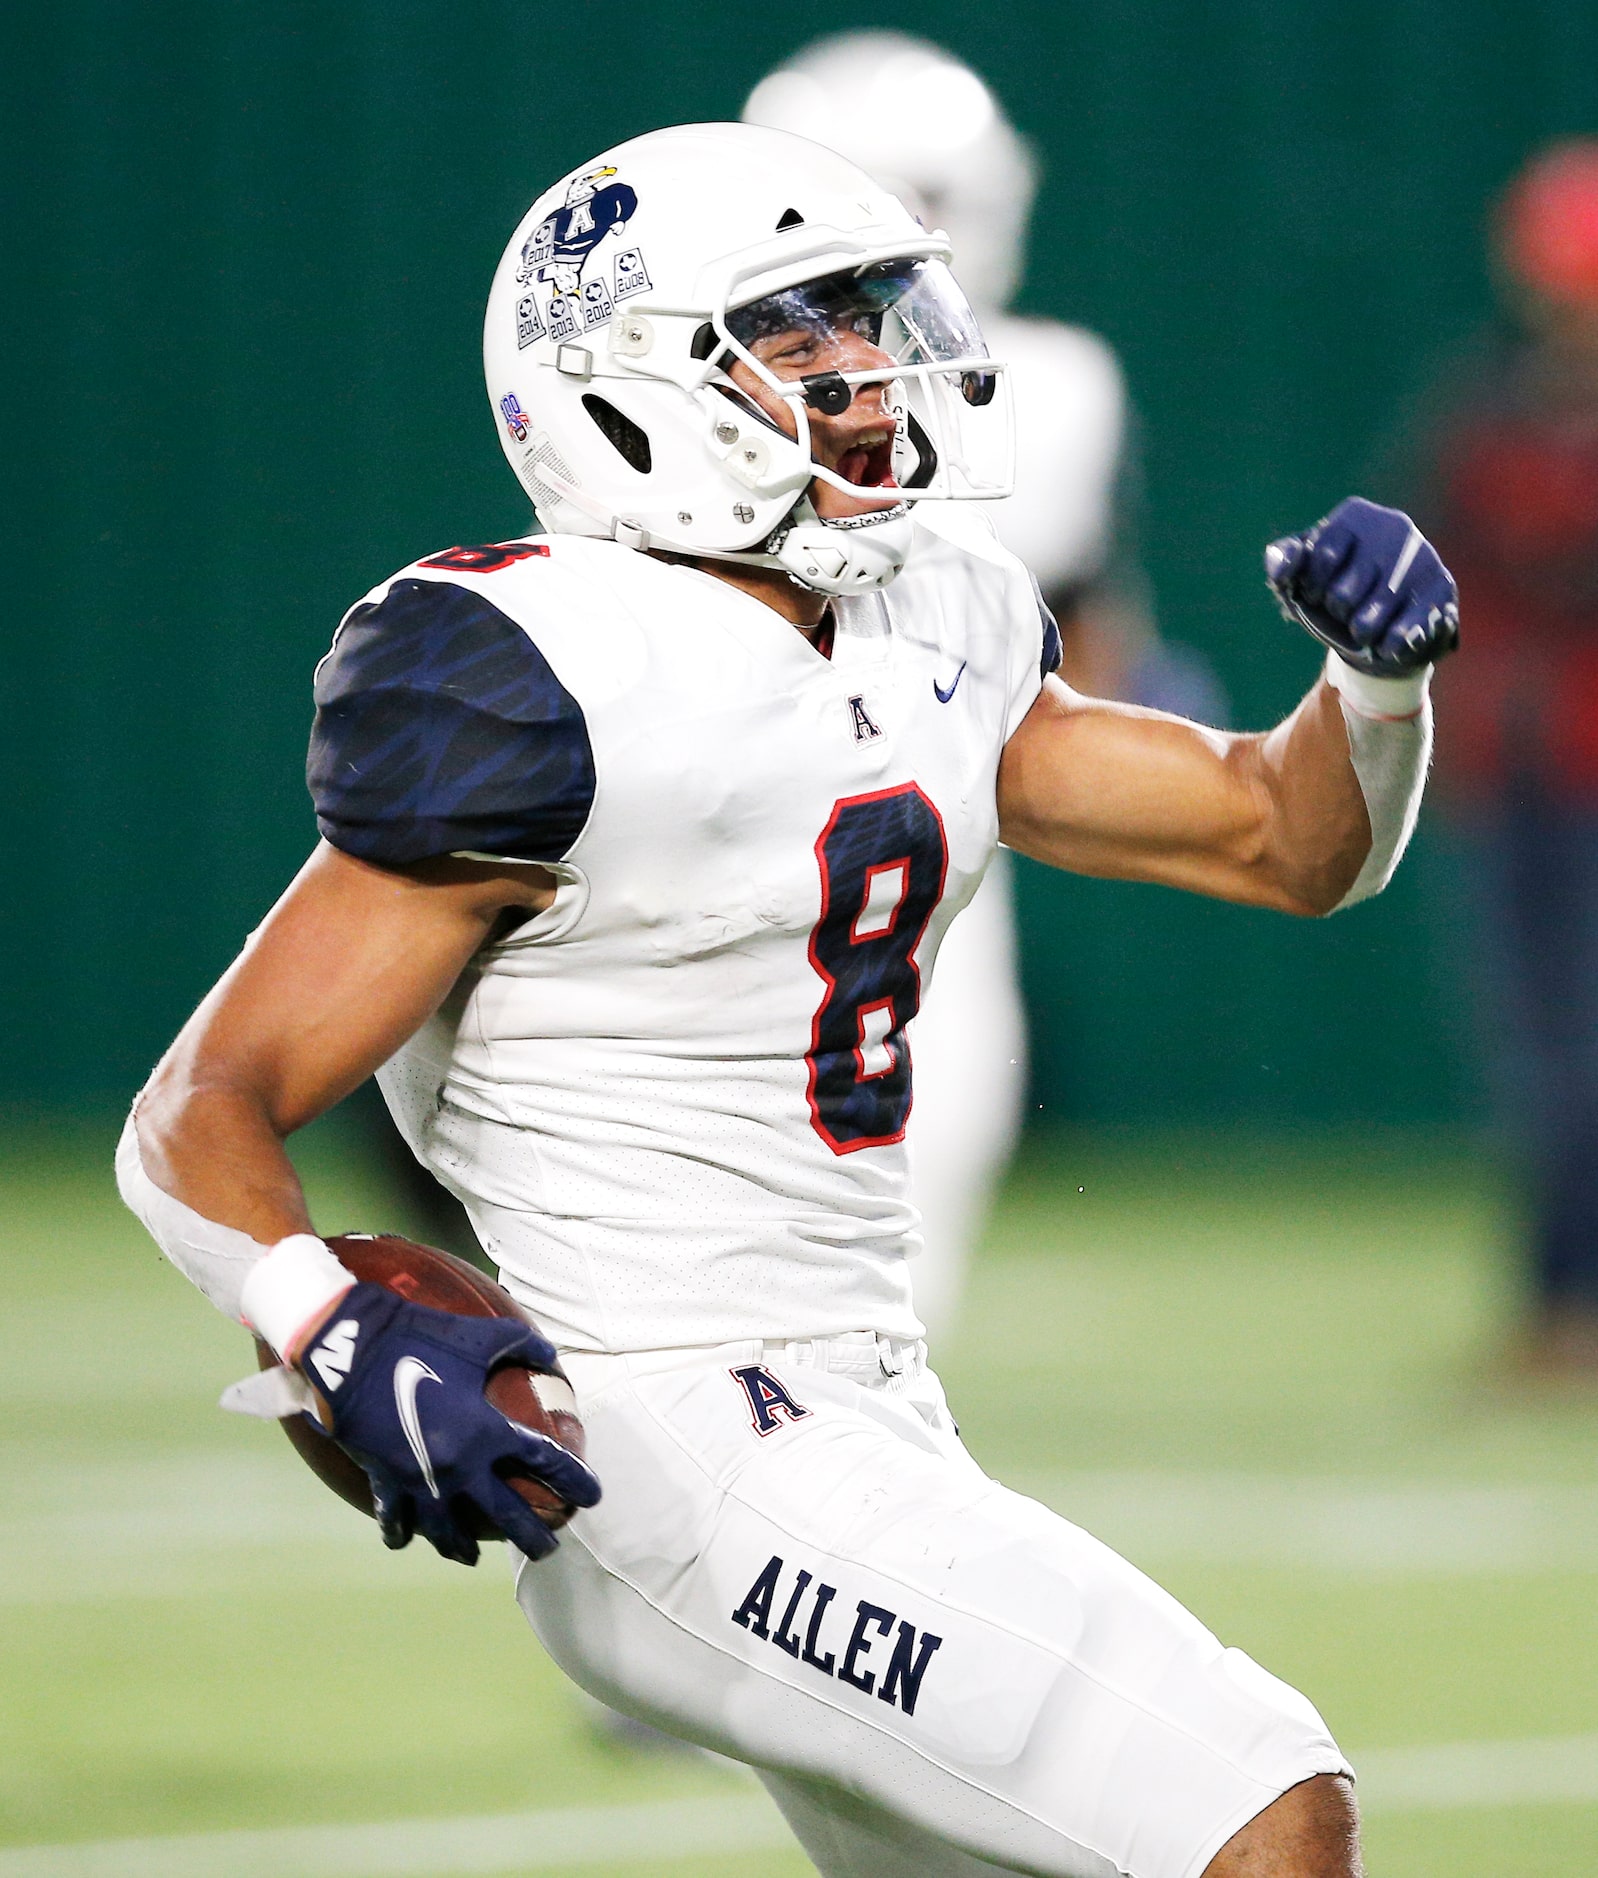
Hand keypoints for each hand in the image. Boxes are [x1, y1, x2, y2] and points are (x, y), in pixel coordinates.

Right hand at [294, 1283, 599, 1565]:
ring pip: (449, 1533)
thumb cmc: (420, 1336)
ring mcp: (421, 1481)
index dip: (574, 1480)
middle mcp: (460, 1466)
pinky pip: (397, 1520)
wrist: (352, 1350)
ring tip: (474, 1558)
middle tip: (549, 1549)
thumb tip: (551, 1355)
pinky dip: (403, 1532)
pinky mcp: (384, 1482)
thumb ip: (522, 1346)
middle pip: (507, 1516)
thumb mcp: (478, 1337)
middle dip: (533, 1538)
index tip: (592, 1496)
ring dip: (463, 1548)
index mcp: (487, 1431)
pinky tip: (408, 1539)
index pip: (546, 1462)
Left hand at [1265, 497, 1458, 674]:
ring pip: (1371, 619)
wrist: (1381, 633)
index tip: (1316, 592)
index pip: (1321, 557)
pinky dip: (1388, 646)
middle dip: (1337, 611)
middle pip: (1343, 593)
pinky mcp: (1443, 588)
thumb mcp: (1298, 581)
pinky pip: (1405, 631)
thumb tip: (1286, 561)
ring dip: (1360, 632)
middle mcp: (1394, 527)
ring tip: (1366, 626)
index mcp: (1356, 516)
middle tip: (1346, 609)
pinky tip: (1387, 644)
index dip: (1312, 588)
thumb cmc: (1333, 598)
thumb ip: (1283, 563)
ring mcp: (1423, 556)